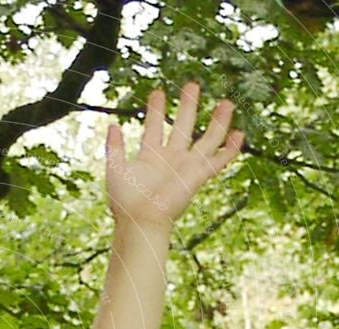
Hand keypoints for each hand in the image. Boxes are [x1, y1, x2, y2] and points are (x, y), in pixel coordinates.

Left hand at [105, 81, 243, 228]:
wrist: (140, 220)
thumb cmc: (125, 201)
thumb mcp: (115, 168)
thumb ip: (114, 147)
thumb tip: (113, 125)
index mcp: (150, 157)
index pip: (154, 127)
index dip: (156, 110)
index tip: (158, 91)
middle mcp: (170, 159)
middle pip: (182, 126)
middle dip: (188, 106)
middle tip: (193, 84)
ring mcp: (186, 166)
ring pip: (206, 139)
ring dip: (217, 121)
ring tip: (225, 102)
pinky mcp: (198, 175)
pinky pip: (218, 160)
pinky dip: (230, 149)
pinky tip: (240, 134)